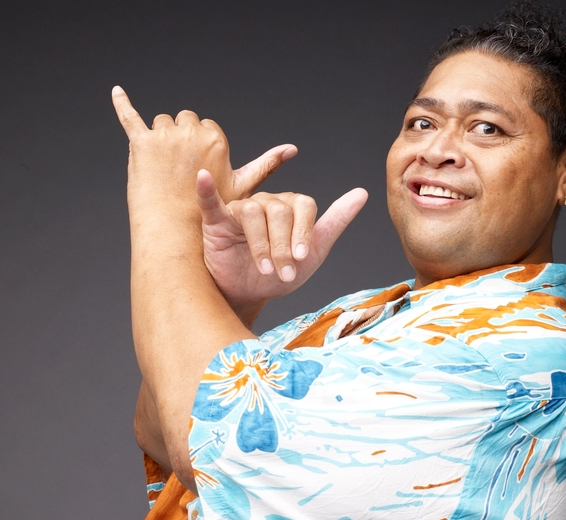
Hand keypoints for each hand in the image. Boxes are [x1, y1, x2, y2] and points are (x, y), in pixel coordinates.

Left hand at [111, 86, 296, 218]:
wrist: (175, 230)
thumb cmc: (211, 211)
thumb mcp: (243, 186)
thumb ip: (267, 164)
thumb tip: (292, 149)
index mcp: (215, 138)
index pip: (206, 128)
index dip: (201, 147)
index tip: (197, 166)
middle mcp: (191, 132)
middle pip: (184, 121)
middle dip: (181, 139)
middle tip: (178, 169)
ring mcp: (164, 136)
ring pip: (161, 123)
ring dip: (160, 137)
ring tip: (160, 165)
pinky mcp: (140, 142)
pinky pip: (129, 116)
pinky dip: (122, 103)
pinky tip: (117, 92)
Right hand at [196, 169, 367, 323]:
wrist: (249, 295)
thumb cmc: (280, 273)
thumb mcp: (313, 252)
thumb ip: (335, 222)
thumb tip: (362, 192)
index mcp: (291, 207)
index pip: (303, 205)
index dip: (303, 232)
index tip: (301, 259)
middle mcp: (268, 202)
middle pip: (280, 211)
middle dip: (283, 246)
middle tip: (284, 272)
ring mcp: (242, 209)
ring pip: (253, 212)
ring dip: (260, 244)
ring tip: (263, 269)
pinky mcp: (217, 220)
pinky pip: (212, 201)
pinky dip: (207, 189)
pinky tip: (203, 177)